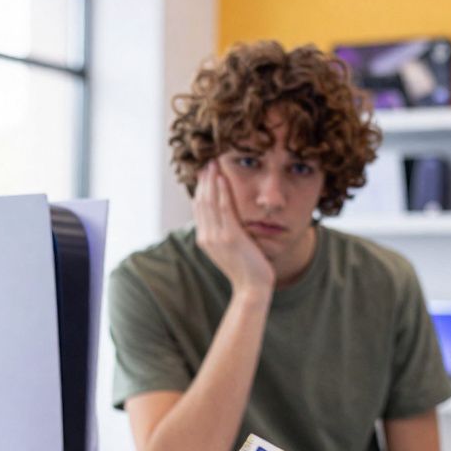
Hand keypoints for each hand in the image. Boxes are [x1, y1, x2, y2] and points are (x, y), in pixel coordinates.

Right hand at [193, 160, 274, 293]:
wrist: (252, 287)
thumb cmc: (246, 269)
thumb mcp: (230, 249)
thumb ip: (225, 233)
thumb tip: (227, 218)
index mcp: (205, 239)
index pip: (199, 208)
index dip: (201, 189)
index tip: (204, 173)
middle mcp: (206, 237)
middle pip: (201, 202)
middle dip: (204, 181)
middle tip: (207, 162)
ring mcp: (217, 237)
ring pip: (210, 202)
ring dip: (211, 181)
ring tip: (214, 164)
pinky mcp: (231, 237)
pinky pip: (223, 209)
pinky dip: (221, 192)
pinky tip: (222, 178)